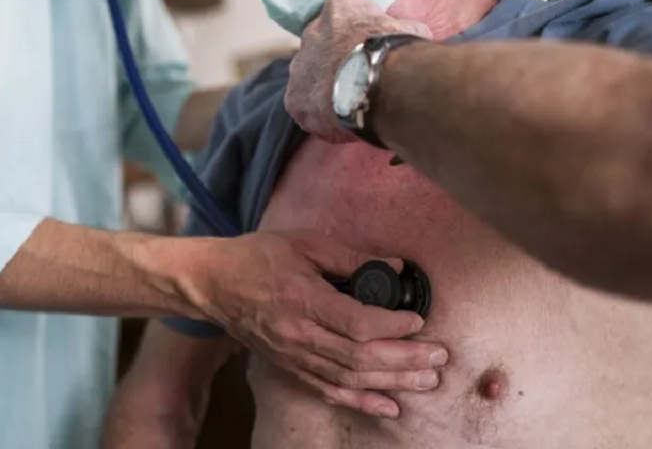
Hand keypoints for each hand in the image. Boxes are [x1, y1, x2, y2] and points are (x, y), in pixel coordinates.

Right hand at [186, 232, 448, 417]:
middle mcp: (299, 334)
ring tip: (427, 380)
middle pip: (360, 357)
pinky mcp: (290, 367)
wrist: (212, 284)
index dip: (392, 326)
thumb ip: (350, 256)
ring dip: (392, 383)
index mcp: (303, 299)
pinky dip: (361, 401)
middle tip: (439, 357)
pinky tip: (389, 406)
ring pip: (350, 379)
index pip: (356, 322)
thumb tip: (394, 266)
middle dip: (405, 359)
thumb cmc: (256, 257)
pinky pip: (329, 390)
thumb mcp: (304, 244)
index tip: (418, 320)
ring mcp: (294, 355)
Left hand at [286, 0, 429, 140]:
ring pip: (310, 76)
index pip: (345, 16)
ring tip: (349, 103)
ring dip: (325, 86)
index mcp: (340, 8)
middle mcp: (312, 31)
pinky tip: (340, 122)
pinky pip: (306, 107)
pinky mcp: (295, 98)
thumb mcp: (409, 29)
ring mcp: (300, 65)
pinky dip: (321, 115)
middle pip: (322, 46)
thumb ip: (399, 29)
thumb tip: (406, 36)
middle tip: (358, 78)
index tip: (370, 51)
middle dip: (336, 60)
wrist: (380, 83)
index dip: (358, 36)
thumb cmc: (398, 53)